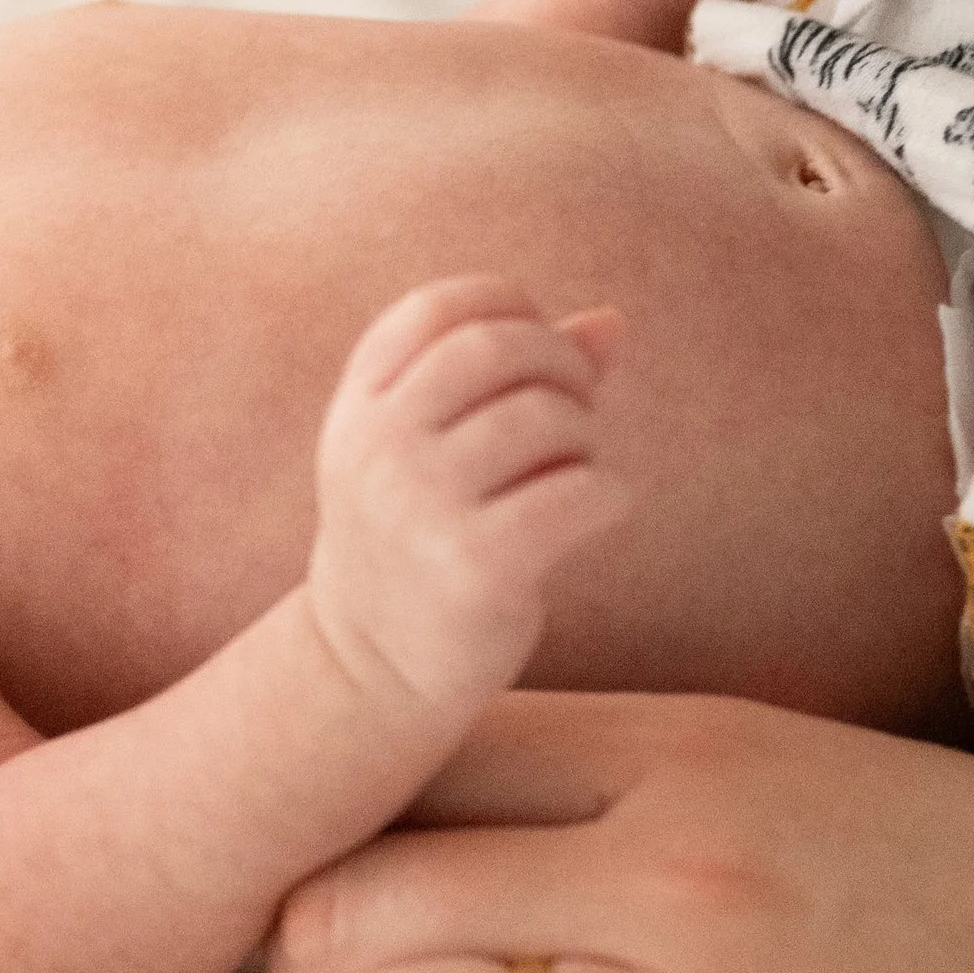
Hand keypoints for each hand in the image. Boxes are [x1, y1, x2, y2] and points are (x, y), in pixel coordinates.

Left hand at [268, 692, 973, 972]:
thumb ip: (597, 770)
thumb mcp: (777, 771)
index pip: (416, 753)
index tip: (334, 869)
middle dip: (310, 957)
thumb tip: (398, 794)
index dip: (334, 817)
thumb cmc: (942, 902)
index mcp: (684, 749)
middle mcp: (679, 875)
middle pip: (365, 899)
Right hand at [309, 279, 628, 720]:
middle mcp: (379, 445)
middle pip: (495, 347)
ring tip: (577, 466)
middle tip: (578, 405)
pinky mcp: (476, 566)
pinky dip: (610, 493)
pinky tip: (598, 509)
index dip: (507, 305)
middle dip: (560, 364)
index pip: (437, 308)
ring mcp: (421, 504)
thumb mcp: (429, 448)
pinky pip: (579, 491)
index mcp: (359, 405)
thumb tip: (615, 321)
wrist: (370, 667)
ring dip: (585, 434)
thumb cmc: (418, 538)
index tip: (538, 345)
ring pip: (543, 416)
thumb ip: (511, 378)